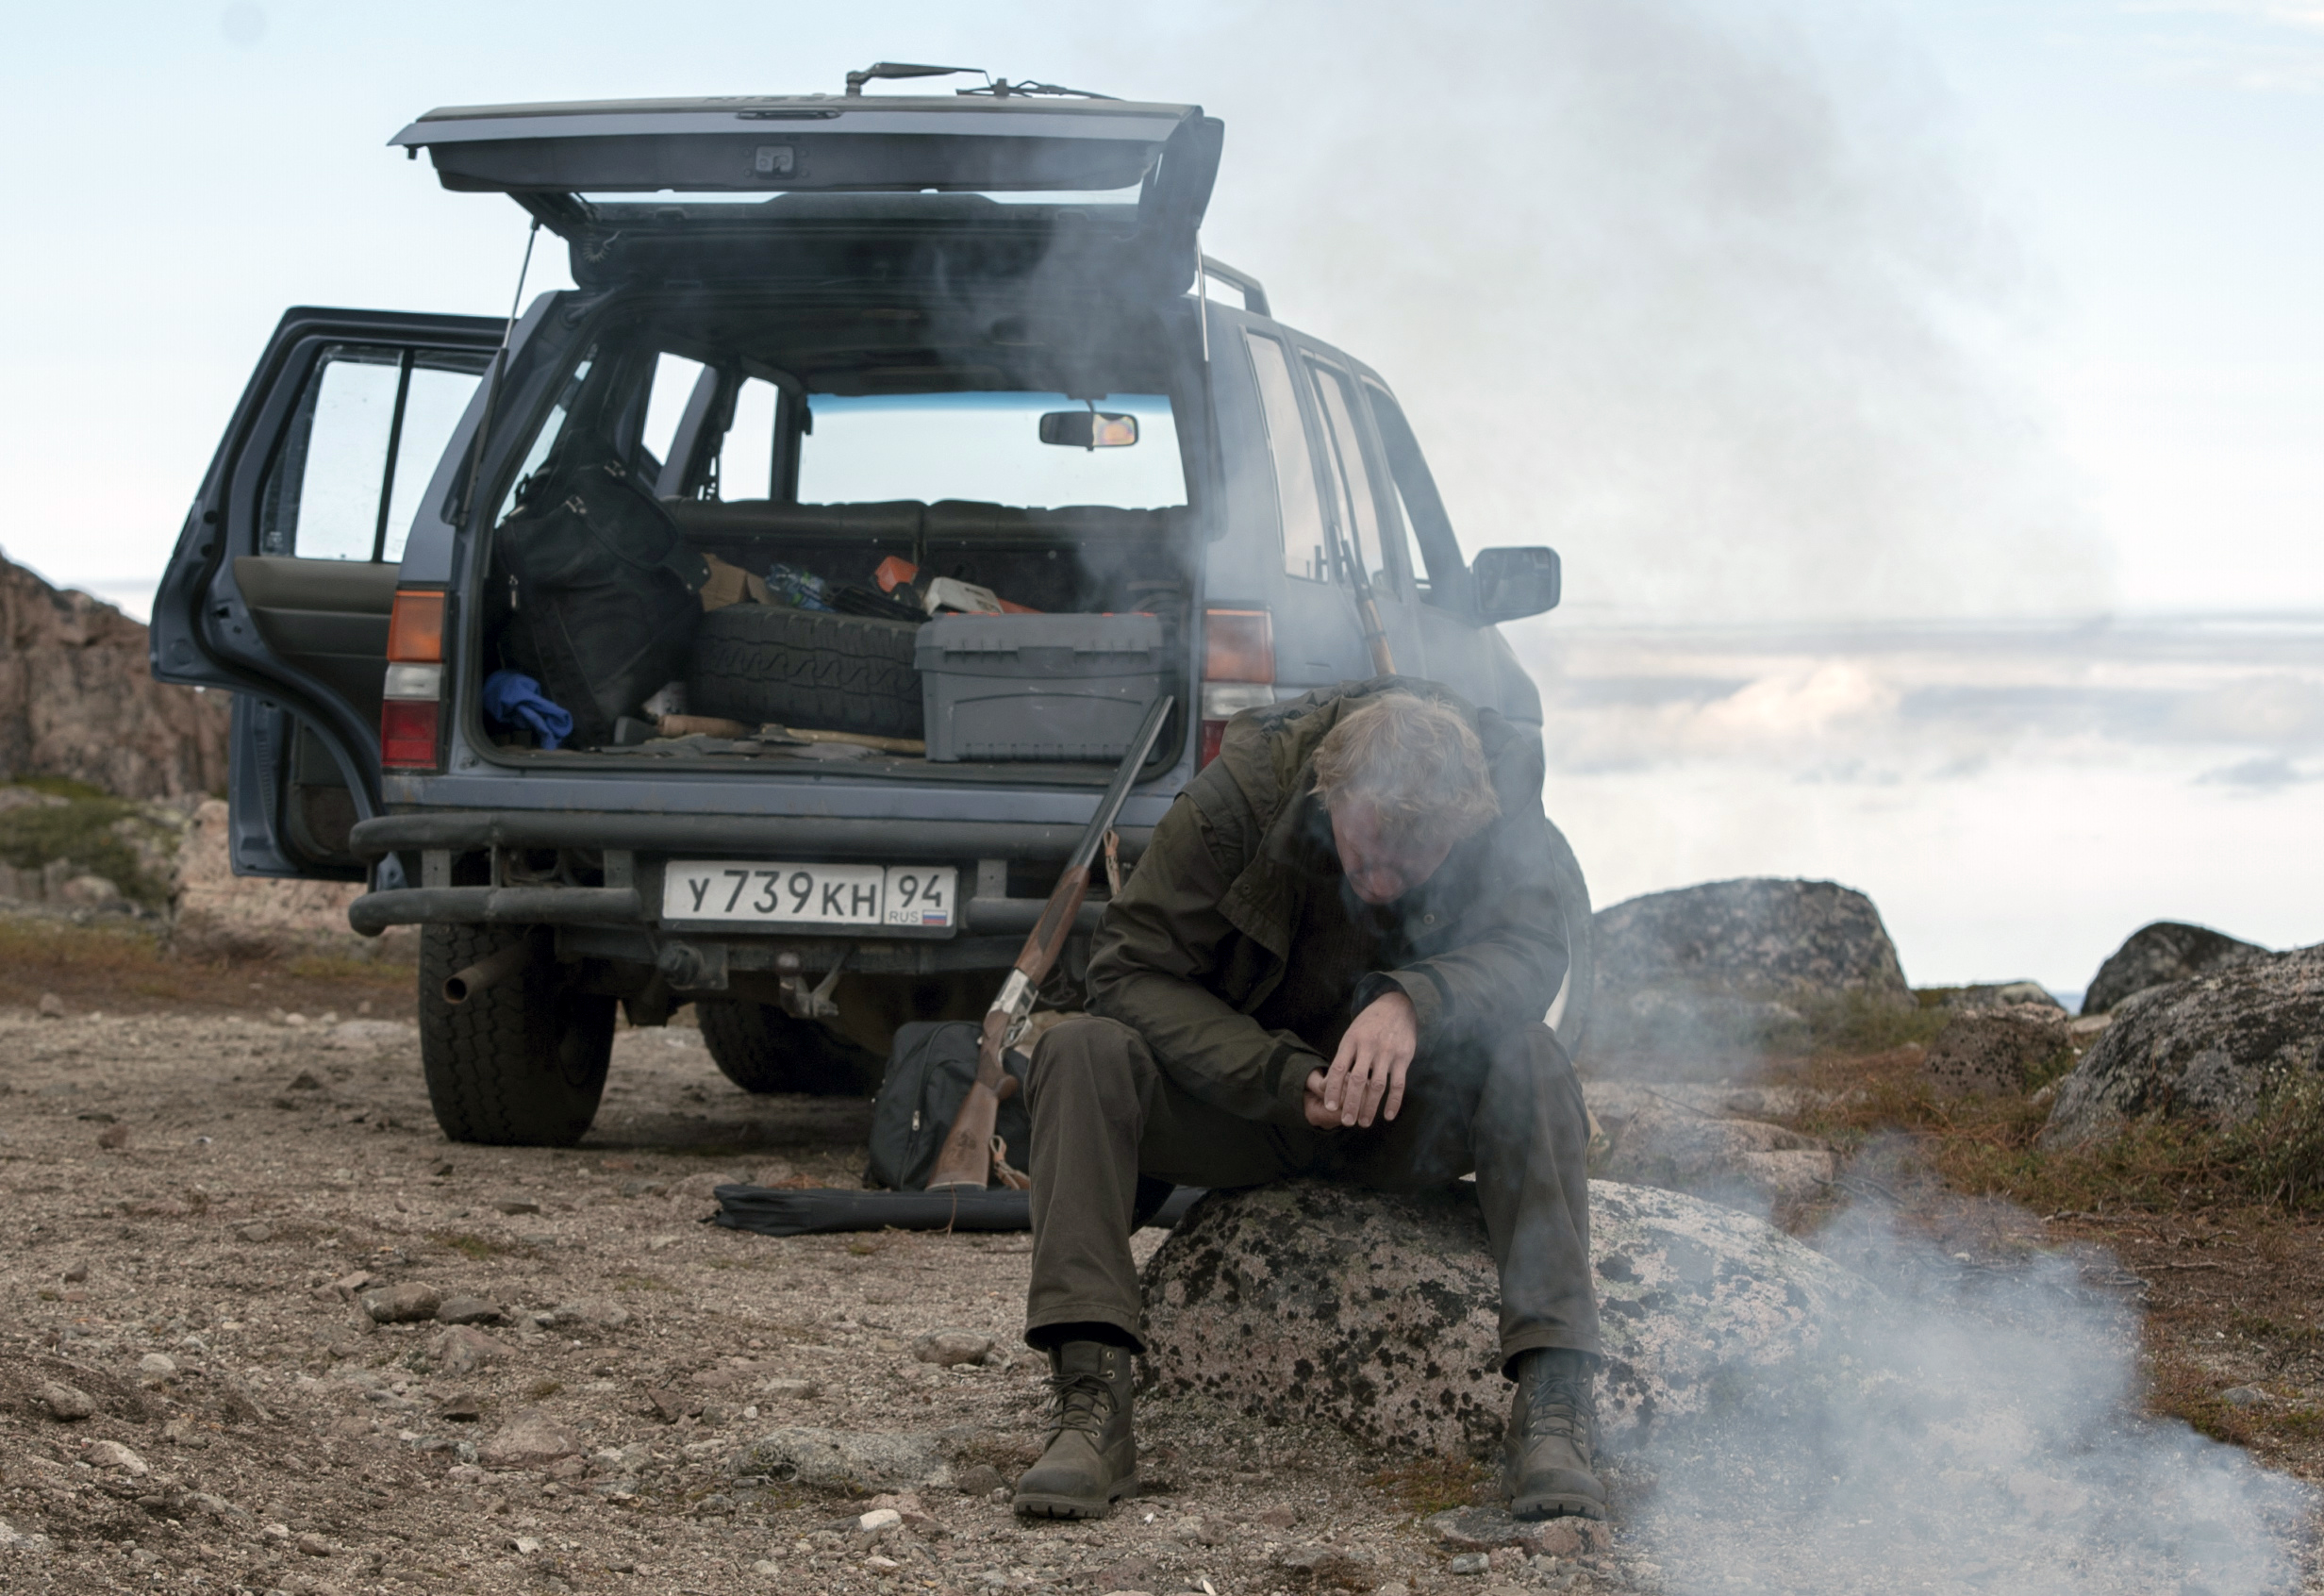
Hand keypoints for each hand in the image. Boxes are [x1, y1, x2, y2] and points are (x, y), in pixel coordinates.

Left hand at [1318, 990, 1417, 1127]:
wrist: (1397, 1005)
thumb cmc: (1369, 1024)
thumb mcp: (1352, 1034)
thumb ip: (1344, 1057)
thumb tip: (1329, 1085)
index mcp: (1352, 1040)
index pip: (1339, 1069)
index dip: (1333, 1090)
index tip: (1330, 1107)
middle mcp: (1369, 1046)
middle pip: (1357, 1080)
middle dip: (1351, 1104)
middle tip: (1347, 1122)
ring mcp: (1387, 1052)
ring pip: (1377, 1085)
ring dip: (1370, 1107)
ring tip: (1364, 1122)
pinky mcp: (1404, 1057)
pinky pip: (1398, 1084)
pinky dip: (1393, 1102)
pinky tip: (1388, 1115)